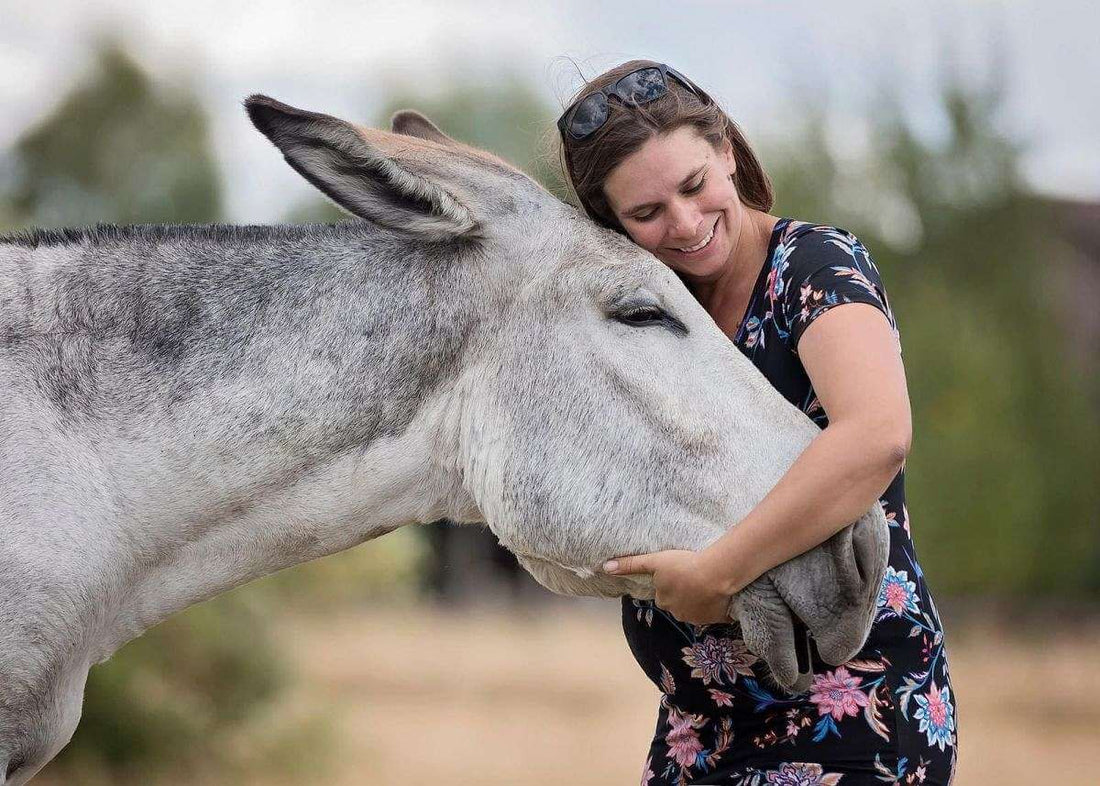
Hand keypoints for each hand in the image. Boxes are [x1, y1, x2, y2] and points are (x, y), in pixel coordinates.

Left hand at [603, 549, 733, 625]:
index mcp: (663, 600)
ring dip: (700, 599)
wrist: (715, 574)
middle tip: (694, 576)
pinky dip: (716, 606)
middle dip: (684, 593)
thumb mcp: (655, 561)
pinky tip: (720, 592)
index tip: (680, 573)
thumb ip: (630, 564)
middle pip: (678, 603)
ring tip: (708, 582)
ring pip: (696, 608)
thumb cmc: (683, 564)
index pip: (663, 594)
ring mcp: (697, 618)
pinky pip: (714, 613)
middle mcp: (677, 613)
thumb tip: (604, 567)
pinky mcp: (715, 619)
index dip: (671, 583)